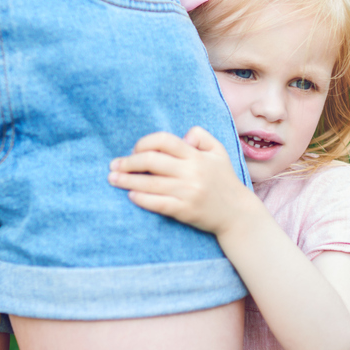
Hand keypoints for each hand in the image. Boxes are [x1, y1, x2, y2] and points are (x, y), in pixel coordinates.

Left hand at [108, 127, 258, 235]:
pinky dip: (142, 198)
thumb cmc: (223, 180)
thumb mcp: (218, 151)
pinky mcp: (185, 210)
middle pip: (151, 161)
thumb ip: (201, 135)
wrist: (237, 214)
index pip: (164, 141)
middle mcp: (191, 172)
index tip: (133, 150)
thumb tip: (182, 136)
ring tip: (112, 179)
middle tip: (113, 165)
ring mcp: (188, 192)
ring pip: (150, 183)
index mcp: (196, 155)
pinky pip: (158, 203)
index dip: (144, 143)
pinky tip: (131, 195)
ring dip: (127, 180)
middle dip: (128, 162)